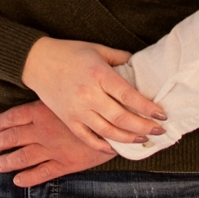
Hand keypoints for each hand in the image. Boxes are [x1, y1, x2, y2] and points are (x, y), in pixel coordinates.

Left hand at [0, 101, 114, 185]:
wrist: (118, 122)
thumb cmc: (94, 101)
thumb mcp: (73, 90)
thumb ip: (57, 91)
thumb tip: (47, 81)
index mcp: (42, 111)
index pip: (13, 117)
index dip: (0, 123)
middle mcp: (42, 131)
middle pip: (12, 138)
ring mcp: (52, 149)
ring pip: (22, 157)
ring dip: (7, 161)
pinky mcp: (65, 164)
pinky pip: (42, 173)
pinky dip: (28, 178)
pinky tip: (18, 180)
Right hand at [20, 37, 165, 149]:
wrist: (36, 61)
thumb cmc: (69, 52)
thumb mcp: (96, 49)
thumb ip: (119, 57)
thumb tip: (137, 64)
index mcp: (99, 75)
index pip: (129, 96)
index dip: (147, 107)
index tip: (162, 114)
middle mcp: (89, 95)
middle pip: (121, 118)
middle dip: (144, 127)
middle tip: (159, 130)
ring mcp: (77, 110)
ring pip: (107, 131)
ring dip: (128, 138)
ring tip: (143, 139)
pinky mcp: (68, 119)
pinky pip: (87, 137)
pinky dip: (102, 146)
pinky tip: (115, 148)